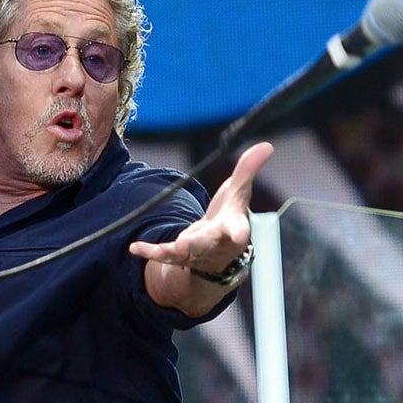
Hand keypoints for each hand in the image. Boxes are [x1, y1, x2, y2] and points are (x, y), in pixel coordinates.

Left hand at [129, 141, 273, 277]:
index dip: (239, 231)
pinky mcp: (180, 257)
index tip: (240, 235)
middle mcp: (216, 244)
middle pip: (208, 243)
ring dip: (175, 250)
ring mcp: (197, 253)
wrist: (219, 253)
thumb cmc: (230, 217)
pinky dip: (150, 252)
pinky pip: (164, 256)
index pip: (238, 229)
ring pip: (186, 253)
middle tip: (188, 242)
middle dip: (199, 242)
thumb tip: (267, 145)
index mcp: (233, 227)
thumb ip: (248, 169)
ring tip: (169, 247)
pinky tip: (135, 247)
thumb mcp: (239, 192)